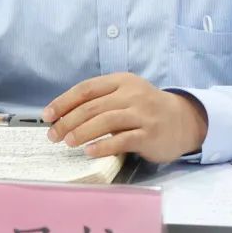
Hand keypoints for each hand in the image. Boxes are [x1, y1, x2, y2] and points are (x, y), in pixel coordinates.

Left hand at [43, 73, 207, 163]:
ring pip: (105, 121)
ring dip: (82, 132)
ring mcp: (142, 114)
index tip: (47, 115)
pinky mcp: (150, 134)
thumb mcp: (125, 95)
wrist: (184, 120)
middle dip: (68, 121)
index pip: (86, 89)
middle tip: (53, 135)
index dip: (64, 102)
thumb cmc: (146, 109)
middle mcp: (131, 94)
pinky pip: (123, 139)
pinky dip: (103, 146)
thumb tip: (64, 115)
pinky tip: (90, 152)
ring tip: (67, 142)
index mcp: (121, 81)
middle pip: (92, 107)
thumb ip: (101, 101)